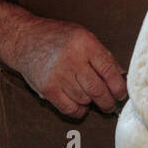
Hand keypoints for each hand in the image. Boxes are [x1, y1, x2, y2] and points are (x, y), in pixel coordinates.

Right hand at [8, 17, 126, 118]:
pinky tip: (80, 104)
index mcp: (85, 43)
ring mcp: (58, 75)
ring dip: (91, 102)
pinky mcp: (47, 89)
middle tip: (111, 104)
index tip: (122, 94)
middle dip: (108, 101)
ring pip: (85, 100)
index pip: (109, 71)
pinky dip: (79, 110)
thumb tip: (121, 77)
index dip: (119, 86)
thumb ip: (102, 56)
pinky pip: (70, 108)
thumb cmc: (58, 37)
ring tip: (91, 97)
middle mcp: (72, 59)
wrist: (25, 40)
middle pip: (98, 89)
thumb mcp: (83, 37)